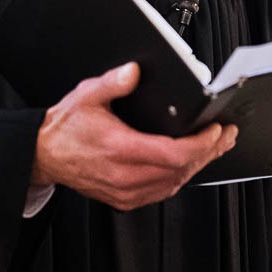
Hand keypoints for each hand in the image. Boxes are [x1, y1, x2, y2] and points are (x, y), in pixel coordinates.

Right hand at [30, 61, 236, 211]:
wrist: (45, 155)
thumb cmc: (66, 128)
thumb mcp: (86, 96)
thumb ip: (113, 82)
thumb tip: (134, 71)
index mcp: (119, 148)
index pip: (173, 154)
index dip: (201, 144)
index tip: (216, 130)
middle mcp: (124, 175)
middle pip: (181, 170)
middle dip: (209, 151)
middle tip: (226, 135)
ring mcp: (126, 191)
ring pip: (175, 183)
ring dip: (199, 165)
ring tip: (216, 146)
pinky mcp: (125, 199)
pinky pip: (163, 192)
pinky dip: (181, 177)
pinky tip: (191, 163)